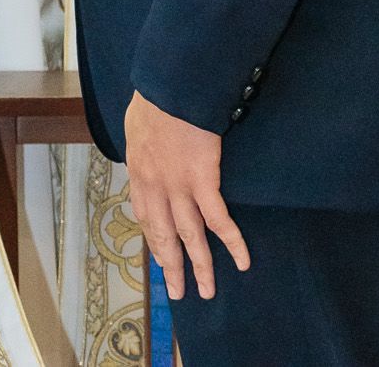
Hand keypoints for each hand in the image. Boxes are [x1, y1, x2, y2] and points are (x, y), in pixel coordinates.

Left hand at [123, 91, 248, 302]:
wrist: (170, 85)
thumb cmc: (155, 97)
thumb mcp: (136, 124)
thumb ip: (142, 144)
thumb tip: (146, 149)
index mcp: (139, 170)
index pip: (146, 215)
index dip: (154, 239)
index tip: (161, 257)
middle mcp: (155, 186)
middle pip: (164, 234)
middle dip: (172, 266)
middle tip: (179, 292)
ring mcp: (178, 187)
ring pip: (190, 236)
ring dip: (200, 266)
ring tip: (207, 290)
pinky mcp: (203, 181)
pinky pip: (219, 219)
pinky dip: (232, 242)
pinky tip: (242, 260)